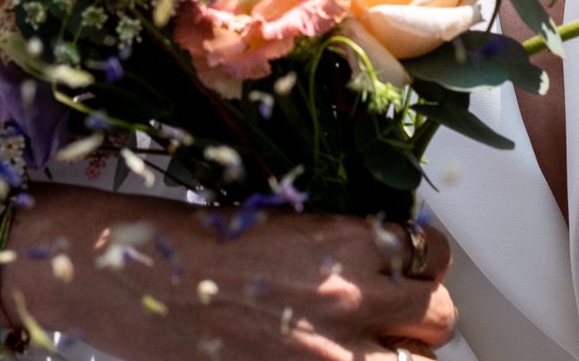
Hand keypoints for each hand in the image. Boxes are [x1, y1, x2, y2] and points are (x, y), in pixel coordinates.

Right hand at [11, 191, 455, 359]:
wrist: (139, 278)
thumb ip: (341, 249)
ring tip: (372, 345)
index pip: (429, 252)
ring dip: (400, 353)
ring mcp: (333, 353)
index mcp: (347, 241)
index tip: (411, 263)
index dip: (422, 260)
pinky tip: (339, 354)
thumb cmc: (195, 245)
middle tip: (396, 313)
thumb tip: (381, 264)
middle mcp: (352, 297)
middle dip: (421, 315)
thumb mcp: (285, 229)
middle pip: (438, 316)